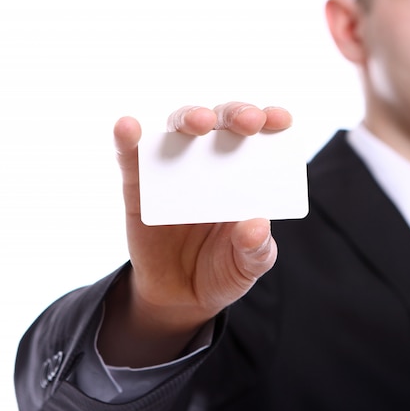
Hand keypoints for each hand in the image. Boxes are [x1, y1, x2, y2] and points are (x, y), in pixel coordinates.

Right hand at [98, 103, 291, 366]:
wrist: (182, 298)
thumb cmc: (224, 269)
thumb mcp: (249, 266)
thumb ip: (256, 249)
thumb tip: (256, 226)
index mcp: (246, 174)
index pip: (260, 136)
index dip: (269, 119)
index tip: (281, 120)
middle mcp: (212, 163)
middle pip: (222, 122)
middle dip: (236, 113)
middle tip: (247, 122)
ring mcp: (174, 171)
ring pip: (179, 129)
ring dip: (189, 117)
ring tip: (198, 123)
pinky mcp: (139, 188)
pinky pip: (131, 159)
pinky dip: (128, 140)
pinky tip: (129, 128)